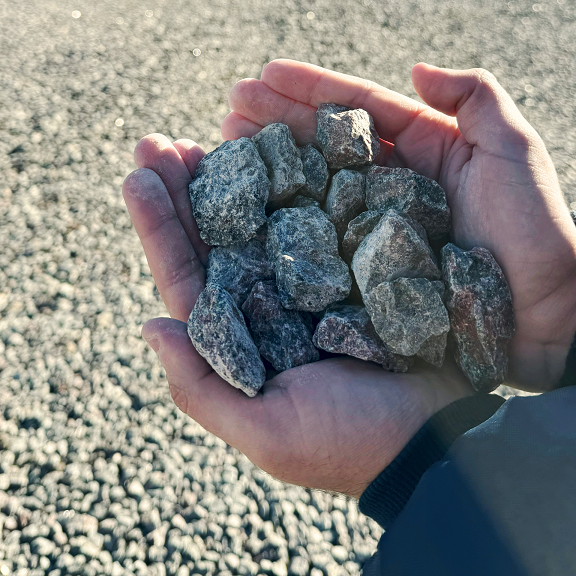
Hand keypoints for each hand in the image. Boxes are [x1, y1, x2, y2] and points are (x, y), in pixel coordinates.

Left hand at [124, 135, 472, 497]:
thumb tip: (148, 325)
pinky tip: (279, 145)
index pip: (185, 275)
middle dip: (184, 187)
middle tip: (157, 141)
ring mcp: (312, 283)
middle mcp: (267, 305)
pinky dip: (298, 180)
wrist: (439, 439)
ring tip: (208, 131)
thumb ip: (200, 388)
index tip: (136, 176)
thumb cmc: (348, 445)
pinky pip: (320, 213)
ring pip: (260, 217)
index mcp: (238, 341)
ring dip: (232, 175)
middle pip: (213, 236)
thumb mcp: (265, 431)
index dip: (158, 225)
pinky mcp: (356, 265)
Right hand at [225, 60, 575, 392]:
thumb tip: (417, 68)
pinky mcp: (367, 275)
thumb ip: (477, 98)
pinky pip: (317, 244)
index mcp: (424, 148)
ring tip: (220, 149)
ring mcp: (376, 230)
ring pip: (311, 189)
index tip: (264, 73)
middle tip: (227, 108)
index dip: (311, 88)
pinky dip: (279, 226)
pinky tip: (243, 216)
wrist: (551, 321)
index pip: (358, 107)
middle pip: (321, 143)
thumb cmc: (537, 233)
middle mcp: (391, 184)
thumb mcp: (516, 152)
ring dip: (266, 169)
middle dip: (273, 121)